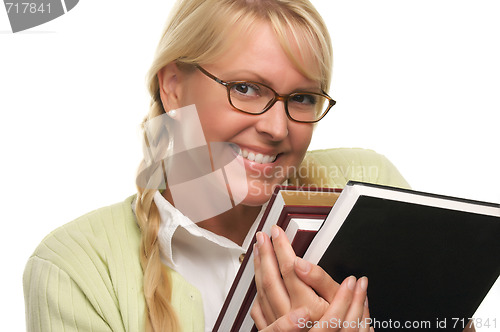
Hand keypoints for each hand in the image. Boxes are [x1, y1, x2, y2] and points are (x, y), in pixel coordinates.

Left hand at [251, 225, 372, 330]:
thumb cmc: (337, 325)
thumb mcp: (337, 299)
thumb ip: (320, 279)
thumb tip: (303, 262)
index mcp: (305, 306)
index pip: (289, 268)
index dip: (281, 247)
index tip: (277, 233)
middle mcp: (289, 315)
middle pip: (271, 278)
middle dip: (266, 254)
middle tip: (262, 237)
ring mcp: (278, 323)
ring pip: (261, 291)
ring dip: (259, 268)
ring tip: (259, 251)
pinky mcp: (274, 329)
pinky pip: (259, 308)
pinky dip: (257, 290)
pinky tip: (258, 280)